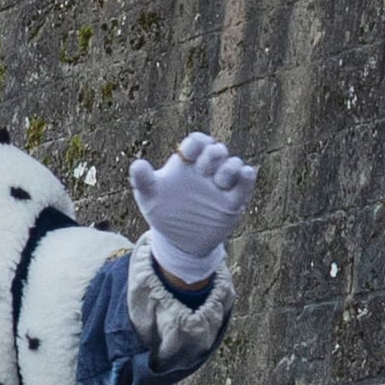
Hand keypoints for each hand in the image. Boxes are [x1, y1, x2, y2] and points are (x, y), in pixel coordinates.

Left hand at [128, 131, 255, 285]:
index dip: (195, 144)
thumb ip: (143, 180)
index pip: (196, 143)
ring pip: (233, 165)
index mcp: (187, 164)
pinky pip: (245, 185)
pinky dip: (247, 177)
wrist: (180, 240)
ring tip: (219, 178)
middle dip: (213, 154)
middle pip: (216, 151)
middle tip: (204, 167)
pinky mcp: (234, 201)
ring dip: (229, 167)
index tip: (186, 154)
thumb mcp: (149, 197)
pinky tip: (245, 173)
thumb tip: (137, 164)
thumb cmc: (164, 212)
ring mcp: (222, 184)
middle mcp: (207, 170)